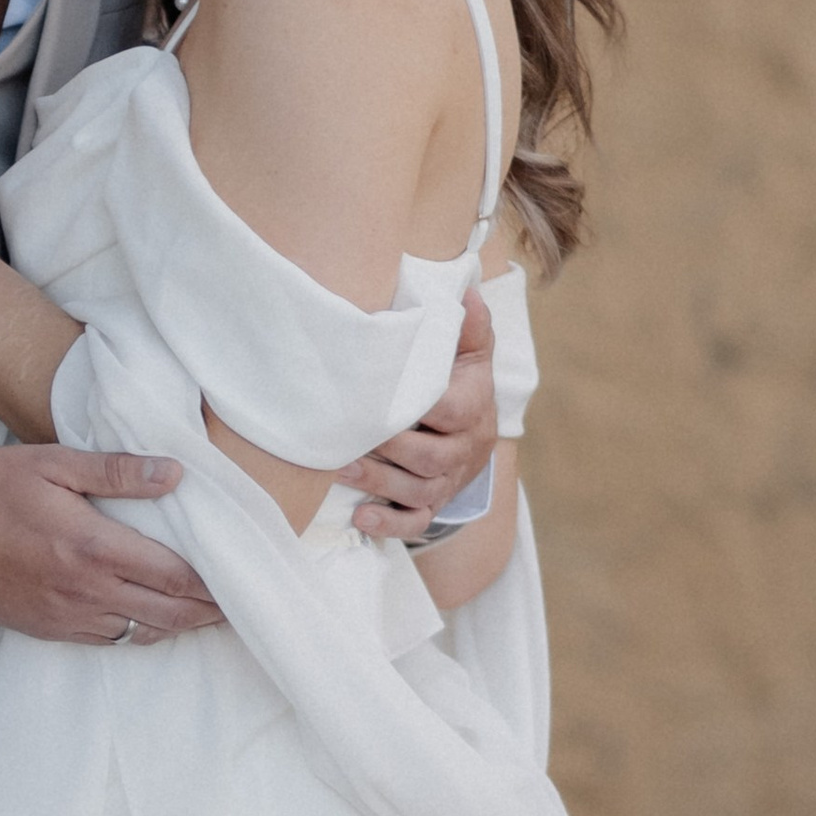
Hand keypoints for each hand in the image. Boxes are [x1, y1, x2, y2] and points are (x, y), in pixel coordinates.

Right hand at [0, 444, 223, 644]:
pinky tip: (149, 619)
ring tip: (203, 614)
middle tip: (237, 607)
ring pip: (140, 633)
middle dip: (208, 613)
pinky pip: (106, 640)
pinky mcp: (46, 629)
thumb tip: (174, 474)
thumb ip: (117, 471)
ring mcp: (65, 616)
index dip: (215, 585)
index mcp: (93, 546)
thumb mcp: (54, 464)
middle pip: (168, 613)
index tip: (241, 582)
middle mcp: (85, 590)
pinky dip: (137, 632)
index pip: (175, 576)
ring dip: (176, 625)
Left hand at [340, 287, 495, 539]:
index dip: (422, 408)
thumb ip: (467, 326)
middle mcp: (462, 450)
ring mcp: (448, 482)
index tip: (383, 395)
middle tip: (349, 435)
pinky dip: (389, 525)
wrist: (476, 433)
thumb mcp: (470, 353)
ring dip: (377, 483)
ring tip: (339, 469)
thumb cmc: (460, 384)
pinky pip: (415, 523)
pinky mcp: (433, 505)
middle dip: (389, 449)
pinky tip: (360, 518)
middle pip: (430, 458)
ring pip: (418, 490)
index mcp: (471, 409)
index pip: (452, 412)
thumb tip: (466, 290)